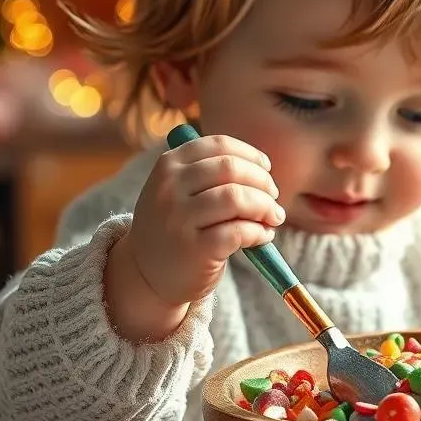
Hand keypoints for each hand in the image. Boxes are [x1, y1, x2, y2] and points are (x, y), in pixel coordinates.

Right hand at [104, 136, 281, 340]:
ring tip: (273, 218)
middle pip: (231, 169)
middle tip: (273, 197)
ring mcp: (179, 219)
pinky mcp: (195, 249)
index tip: (265, 168)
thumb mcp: (176, 192)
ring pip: (237, 198)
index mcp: (169, 166)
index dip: (250, 155)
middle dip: (262, 182)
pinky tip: (263, 236)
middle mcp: (170, 188)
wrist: (147, 275)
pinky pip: (240, 231)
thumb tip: (262, 169)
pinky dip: (260, 232)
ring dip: (265, 207)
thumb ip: (208, 174)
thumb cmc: (174, 228)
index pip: (219, 146)